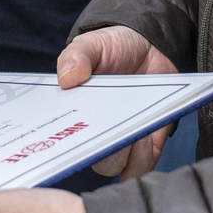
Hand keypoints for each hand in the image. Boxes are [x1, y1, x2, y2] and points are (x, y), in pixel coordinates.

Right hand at [58, 26, 176, 178]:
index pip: (62, 141)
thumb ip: (78, 56)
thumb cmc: (114, 47)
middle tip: (112, 128)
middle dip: (103, 152)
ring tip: (134, 132)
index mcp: (76, 113)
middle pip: (93, 160)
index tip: (75, 135)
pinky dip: (144, 156)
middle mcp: (97, 132)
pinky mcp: (147, 143)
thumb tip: (67, 77)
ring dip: (125, 155)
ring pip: (118, 168)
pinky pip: (143, 165)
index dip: (65, 146)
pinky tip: (146, 135)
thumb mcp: (92, 44)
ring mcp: (122, 139)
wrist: (150, 45)